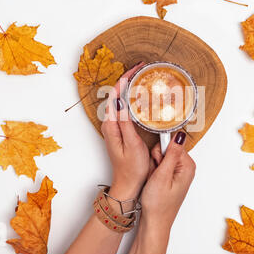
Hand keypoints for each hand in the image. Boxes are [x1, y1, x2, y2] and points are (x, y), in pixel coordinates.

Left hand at [101, 62, 152, 203]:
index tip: (136, 69)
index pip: (116, 95)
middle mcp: (111, 124)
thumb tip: (121, 102)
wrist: (128, 185)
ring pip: (121, 100)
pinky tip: (140, 96)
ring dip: (130, 87)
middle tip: (142, 68)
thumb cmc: (132, 168)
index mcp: (112, 125)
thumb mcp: (131, 145)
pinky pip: (125, 108)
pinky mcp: (121, 130)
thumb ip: (126, 123)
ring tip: (142, 76)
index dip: (125, 79)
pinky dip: (132, 98)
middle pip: (117, 94)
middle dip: (128, 78)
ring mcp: (115, 127)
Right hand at [129, 131, 195, 253]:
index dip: (160, 153)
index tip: (158, 165)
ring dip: (153, 167)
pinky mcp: (171, 177)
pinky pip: (159, 165)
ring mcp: (178, 173)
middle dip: (156, 160)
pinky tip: (153, 182)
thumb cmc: (158, 204)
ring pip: (160, 157)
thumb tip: (179, 135)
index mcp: (187, 166)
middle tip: (155, 175)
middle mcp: (185, 168)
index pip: (171, 144)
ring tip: (154, 180)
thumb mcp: (163, 175)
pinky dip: (154, 172)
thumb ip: (171, 154)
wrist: (154, 222)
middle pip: (166, 149)